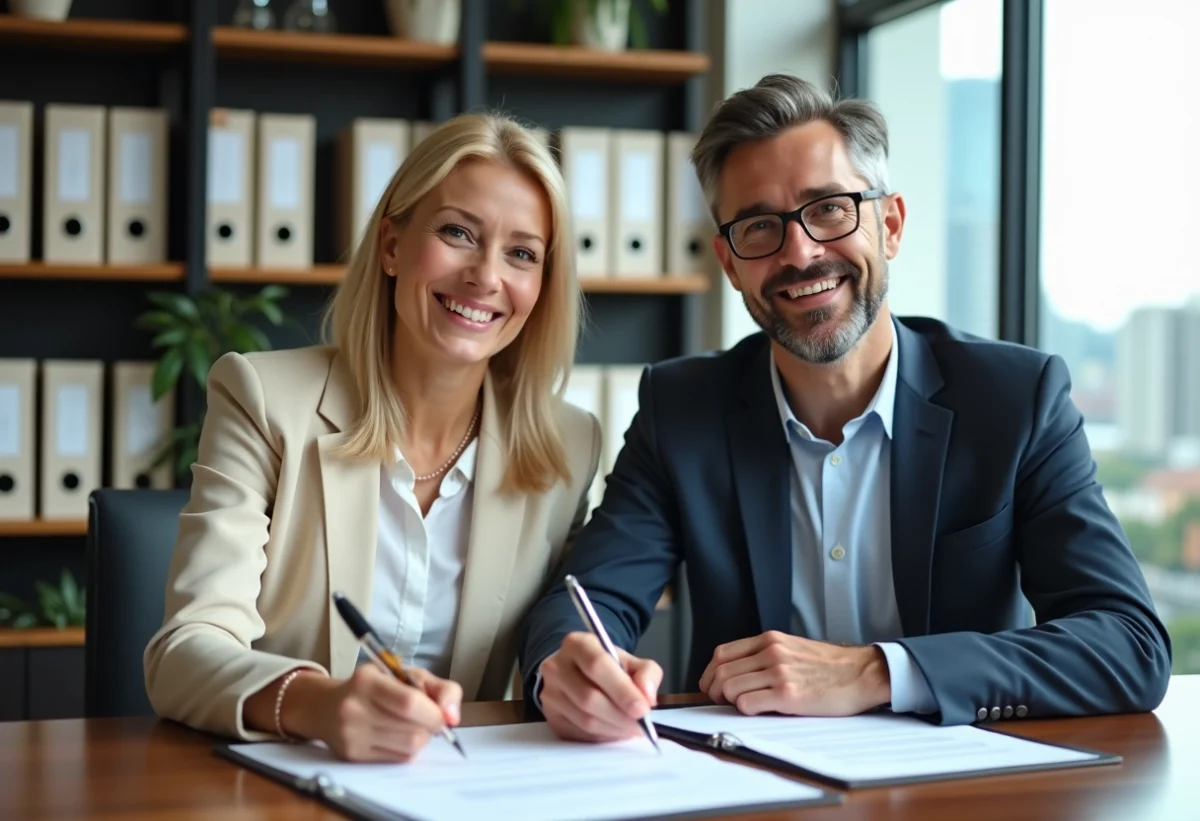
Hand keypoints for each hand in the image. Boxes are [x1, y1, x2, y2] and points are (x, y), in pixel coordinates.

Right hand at [309, 663, 461, 761]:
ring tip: (409, 726)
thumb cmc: (376, 686)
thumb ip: (441, 689)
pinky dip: (406, 750)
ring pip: (408, 748)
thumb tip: (453, 718)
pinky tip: (396, 736)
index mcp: (367, 680)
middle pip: (413, 731)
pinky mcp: (351, 756)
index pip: (410, 704)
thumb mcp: (407, 674)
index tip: (441, 715)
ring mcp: (351, 735)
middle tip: (424, 719)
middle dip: (429, 728)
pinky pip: (397, 760)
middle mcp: (354, 708)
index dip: (433, 714)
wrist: (326, 706)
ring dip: (419, 739)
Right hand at [539, 631, 662, 742]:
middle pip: (589, 697)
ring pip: (584, 719)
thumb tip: (647, 697)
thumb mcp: (630, 661)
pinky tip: (615, 731)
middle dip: (620, 716)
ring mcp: (550, 693)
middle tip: (641, 725)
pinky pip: (579, 734)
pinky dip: (603, 737)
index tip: (642, 709)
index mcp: (577, 644)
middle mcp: (557, 667)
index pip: (597, 665)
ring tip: (632, 729)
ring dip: (614, 729)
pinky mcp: (551, 716)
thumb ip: (647, 673)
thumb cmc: (607, 667)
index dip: (621, 689)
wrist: (579, 673)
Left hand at [698, 631, 889, 716]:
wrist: (862, 673)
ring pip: (730, 688)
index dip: (710, 672)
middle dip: (714, 690)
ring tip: (742, 706)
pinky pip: (748, 704)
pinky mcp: (787, 695)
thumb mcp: (792, 647)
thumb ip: (765, 654)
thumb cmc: (829, 666)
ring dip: (729, 701)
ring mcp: (778, 673)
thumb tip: (738, 671)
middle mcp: (770, 652)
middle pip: (721, 672)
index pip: (722, 653)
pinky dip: (745, 710)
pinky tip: (758, 710)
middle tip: (721, 701)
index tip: (711, 685)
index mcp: (770, 640)